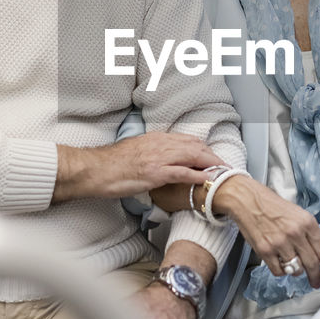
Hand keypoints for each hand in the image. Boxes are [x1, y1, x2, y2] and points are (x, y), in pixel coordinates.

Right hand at [55, 131, 225, 202]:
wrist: (94, 169)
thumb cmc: (110, 164)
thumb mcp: (134, 152)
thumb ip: (150, 152)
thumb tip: (160, 159)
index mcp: (155, 138)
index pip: (186, 140)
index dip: (203, 148)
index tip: (213, 156)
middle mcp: (159, 144)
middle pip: (194, 146)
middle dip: (212, 155)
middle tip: (224, 166)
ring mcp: (157, 158)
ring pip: (192, 156)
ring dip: (210, 164)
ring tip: (222, 173)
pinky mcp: (154, 173)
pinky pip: (181, 172)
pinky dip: (197, 176)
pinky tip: (207, 180)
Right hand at [214, 175, 319, 289]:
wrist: (248, 200)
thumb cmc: (272, 206)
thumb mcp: (298, 214)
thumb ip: (310, 233)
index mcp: (307, 222)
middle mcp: (295, 233)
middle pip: (312, 264)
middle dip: (315, 276)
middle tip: (315, 282)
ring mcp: (280, 243)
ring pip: (296, 270)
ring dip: (296, 271)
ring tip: (292, 265)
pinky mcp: (265, 251)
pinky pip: (279, 271)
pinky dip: (281, 271)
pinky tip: (279, 263)